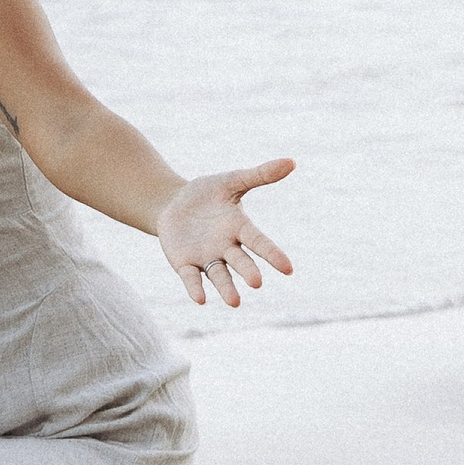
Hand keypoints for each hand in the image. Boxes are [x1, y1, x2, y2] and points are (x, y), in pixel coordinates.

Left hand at [157, 161, 295, 309]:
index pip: (258, 242)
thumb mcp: (232, 181)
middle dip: (247, 271)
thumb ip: (259, 175)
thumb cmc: (206, 193)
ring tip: (235, 303)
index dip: (272, 254)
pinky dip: (196, 288)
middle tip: (257, 283)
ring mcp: (206, 258)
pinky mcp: (185, 264)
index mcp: (239, 228)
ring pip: (218, 276)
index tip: (288, 269)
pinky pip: (191, 278)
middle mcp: (226, 247)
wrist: (172, 203)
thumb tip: (292, 161)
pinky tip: (201, 299)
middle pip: (239, 261)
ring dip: (226, 289)